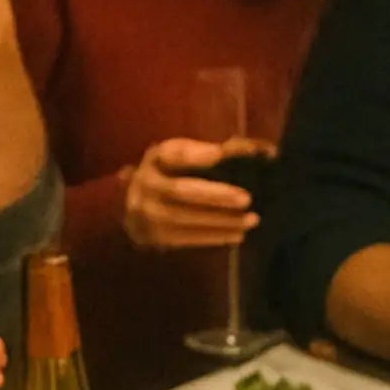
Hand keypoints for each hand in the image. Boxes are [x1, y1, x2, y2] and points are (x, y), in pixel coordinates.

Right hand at [122, 139, 258, 250]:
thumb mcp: (180, 156)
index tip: (219, 154)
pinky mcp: (157, 235)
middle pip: (181, 190)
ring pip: (187, 218)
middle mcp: (147, 184)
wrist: (138, 204)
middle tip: (246, 199)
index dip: (195, 155)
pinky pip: (189, 238)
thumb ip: (207, 153)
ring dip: (222, 221)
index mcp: (156, 159)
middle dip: (216, 195)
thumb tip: (247, 152)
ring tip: (251, 220)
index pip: (173, 155)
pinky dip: (215, 236)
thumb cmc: (172, 175)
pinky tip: (238, 234)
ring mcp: (149, 212)